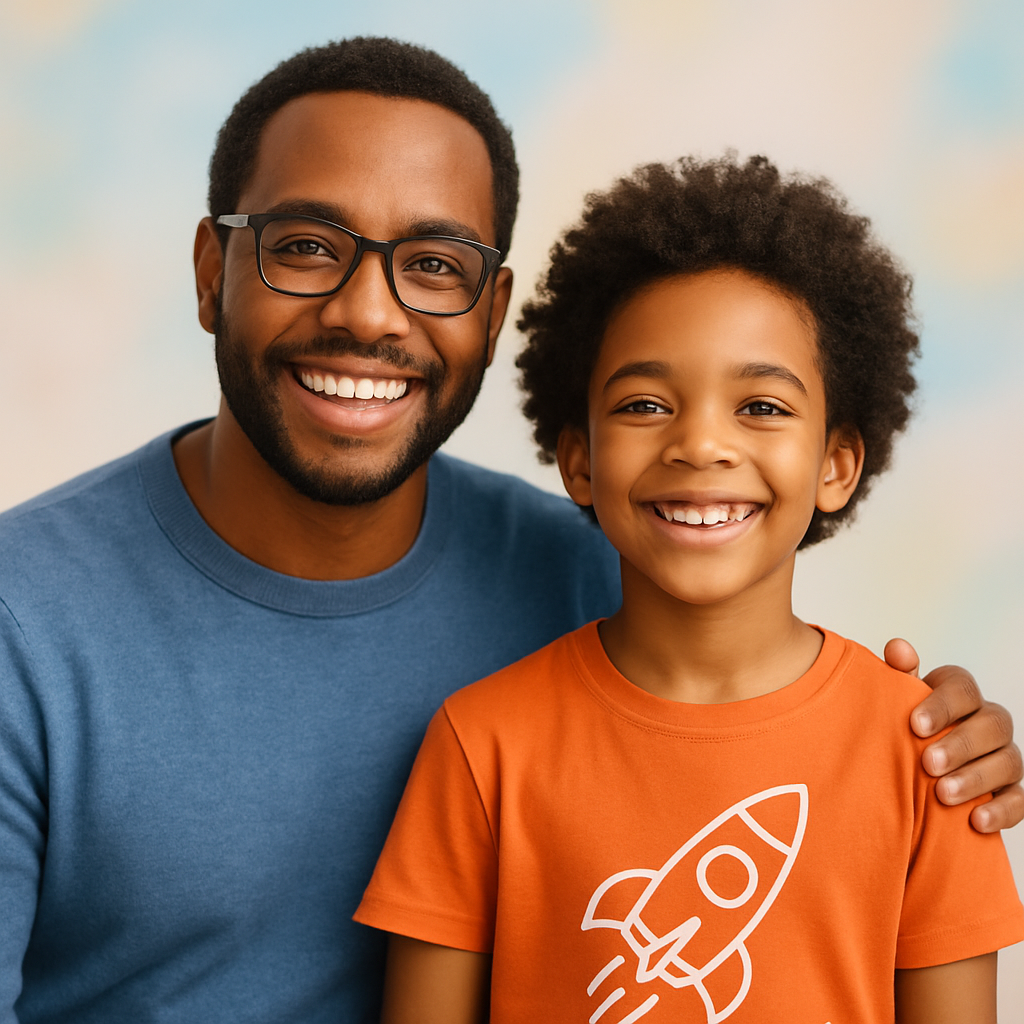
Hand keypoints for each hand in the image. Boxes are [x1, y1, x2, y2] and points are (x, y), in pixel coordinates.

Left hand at [884, 638, 1022, 832]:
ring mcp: (1003, 757)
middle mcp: (988, 721)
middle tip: (928, 763)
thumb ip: (899, 678)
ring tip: (942, 794)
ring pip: (1008, 762)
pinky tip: (975, 820)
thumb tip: (898, 648)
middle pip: (993, 723)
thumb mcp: (897, 704)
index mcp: (959, 695)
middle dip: (961, 744)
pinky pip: (1019, 800)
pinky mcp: (1010, 792)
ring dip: (976, 778)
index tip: (914, 725)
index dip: (941, 705)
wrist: (912, 770)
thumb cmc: (904, 729)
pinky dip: (1000, 811)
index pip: (963, 687)